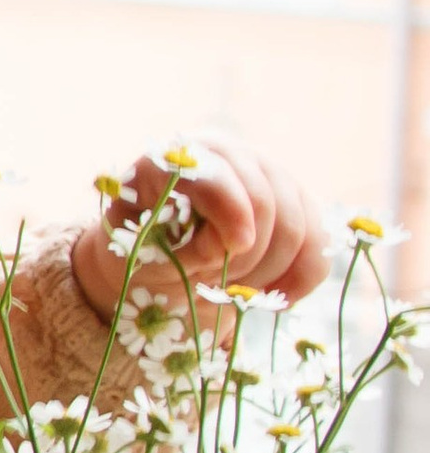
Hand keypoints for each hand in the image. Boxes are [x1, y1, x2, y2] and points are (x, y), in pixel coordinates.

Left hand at [69, 138, 328, 323]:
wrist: (161, 256)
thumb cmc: (141, 251)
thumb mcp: (136, 252)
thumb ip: (170, 246)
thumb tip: (226, 244)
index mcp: (178, 158)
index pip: (215, 175)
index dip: (230, 210)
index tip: (234, 247)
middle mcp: (229, 154)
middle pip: (265, 202)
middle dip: (244, 257)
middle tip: (213, 285)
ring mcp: (269, 174)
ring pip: (297, 227)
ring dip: (267, 272)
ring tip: (232, 291)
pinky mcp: (298, 204)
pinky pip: (317, 245)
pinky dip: (301, 277)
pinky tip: (275, 298)